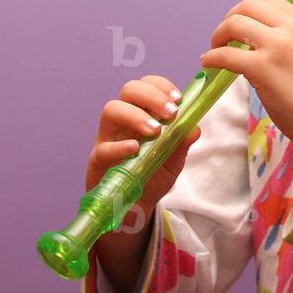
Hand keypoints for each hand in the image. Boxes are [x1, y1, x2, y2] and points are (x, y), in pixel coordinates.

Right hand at [85, 75, 201, 222]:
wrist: (135, 207)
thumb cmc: (152, 175)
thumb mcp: (173, 160)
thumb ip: (182, 143)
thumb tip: (195, 127)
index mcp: (141, 113)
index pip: (146, 85)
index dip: (161, 86)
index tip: (178, 99)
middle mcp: (123, 120)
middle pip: (129, 90)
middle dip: (151, 96)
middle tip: (170, 113)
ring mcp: (107, 138)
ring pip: (111, 109)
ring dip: (135, 115)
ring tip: (155, 130)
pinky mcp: (97, 160)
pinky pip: (103, 147)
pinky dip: (120, 146)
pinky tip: (135, 149)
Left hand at [199, 0, 292, 159]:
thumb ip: (286, 39)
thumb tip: (249, 40)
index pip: (269, 0)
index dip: (248, 11)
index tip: (240, 27)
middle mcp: (292, 29)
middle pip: (247, 6)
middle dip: (229, 19)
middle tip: (223, 38)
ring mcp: (277, 47)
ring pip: (234, 24)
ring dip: (218, 35)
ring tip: (216, 50)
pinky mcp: (263, 68)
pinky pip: (226, 55)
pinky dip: (212, 57)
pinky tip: (209, 64)